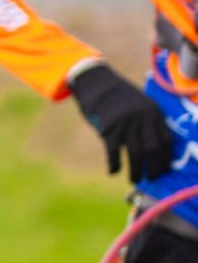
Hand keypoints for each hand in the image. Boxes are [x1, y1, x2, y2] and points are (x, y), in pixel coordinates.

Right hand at [70, 63, 172, 182]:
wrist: (95, 82)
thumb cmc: (117, 95)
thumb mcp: (139, 103)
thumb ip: (148, 120)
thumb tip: (152, 145)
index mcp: (153, 112)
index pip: (166, 140)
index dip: (166, 158)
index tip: (164, 169)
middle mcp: (143, 118)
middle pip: (153, 149)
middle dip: (154, 168)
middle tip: (151, 179)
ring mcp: (126, 123)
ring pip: (136, 154)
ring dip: (136, 171)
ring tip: (134, 180)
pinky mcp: (109, 128)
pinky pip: (114, 152)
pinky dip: (114, 164)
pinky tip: (113, 172)